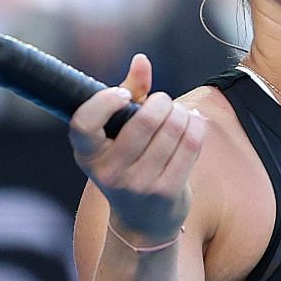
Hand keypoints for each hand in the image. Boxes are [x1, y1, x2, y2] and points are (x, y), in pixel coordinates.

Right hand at [67, 53, 205, 243]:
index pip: (83, 124)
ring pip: (173, 129)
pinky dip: (196, 126)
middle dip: (162, 102)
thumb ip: (129, 92)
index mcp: (87, 154)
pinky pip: (191, 144)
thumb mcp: (118, 132)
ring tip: (180, 115)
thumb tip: (141, 59)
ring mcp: (137, 185)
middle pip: (144, 121)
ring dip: (181, 114)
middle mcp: (108, 172)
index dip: (104, 102)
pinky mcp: (165, 192)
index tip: (123, 95)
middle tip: (164, 102)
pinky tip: (194, 123)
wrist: (143, 221)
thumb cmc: (129, 162)